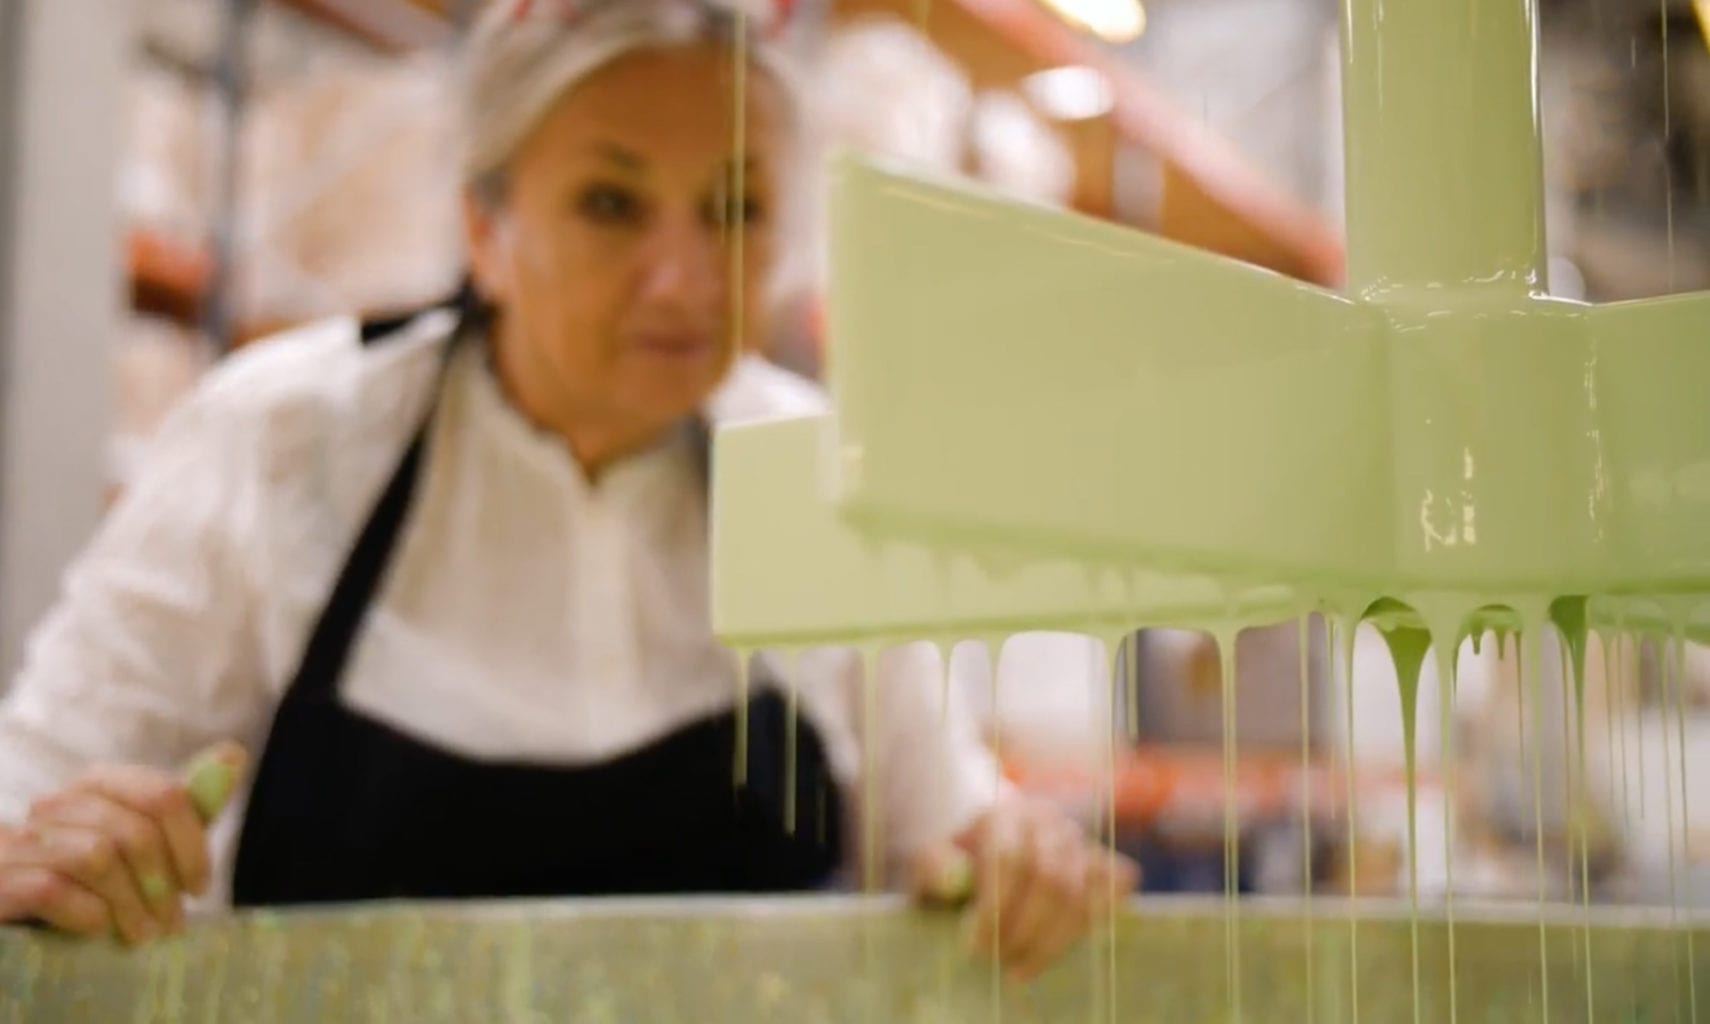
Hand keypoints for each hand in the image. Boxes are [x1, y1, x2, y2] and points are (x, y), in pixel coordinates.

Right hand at [0, 742, 245, 944]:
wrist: (12, 907)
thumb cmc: (83, 877)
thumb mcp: (137, 842)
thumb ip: (183, 807)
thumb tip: (234, 754)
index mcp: (96, 783)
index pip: (163, 795)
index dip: (191, 845)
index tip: (199, 888)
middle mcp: (54, 803)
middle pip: (134, 830)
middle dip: (163, 883)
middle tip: (173, 923)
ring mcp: (20, 841)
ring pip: (97, 857)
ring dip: (130, 905)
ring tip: (142, 935)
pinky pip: (53, 889)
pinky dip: (88, 914)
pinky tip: (99, 930)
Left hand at [912, 798, 1138, 982]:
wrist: (987, 857)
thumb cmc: (957, 869)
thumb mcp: (932, 866)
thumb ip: (934, 867)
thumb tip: (951, 880)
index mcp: (1003, 815)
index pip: (1009, 858)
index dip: (995, 907)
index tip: (974, 947)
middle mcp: (1047, 821)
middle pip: (1049, 878)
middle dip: (1023, 930)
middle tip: (997, 963)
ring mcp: (1079, 840)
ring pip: (1079, 894)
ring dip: (1050, 942)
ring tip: (1018, 970)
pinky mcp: (1102, 862)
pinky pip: (1114, 888)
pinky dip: (1092, 921)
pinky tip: (1056, 946)